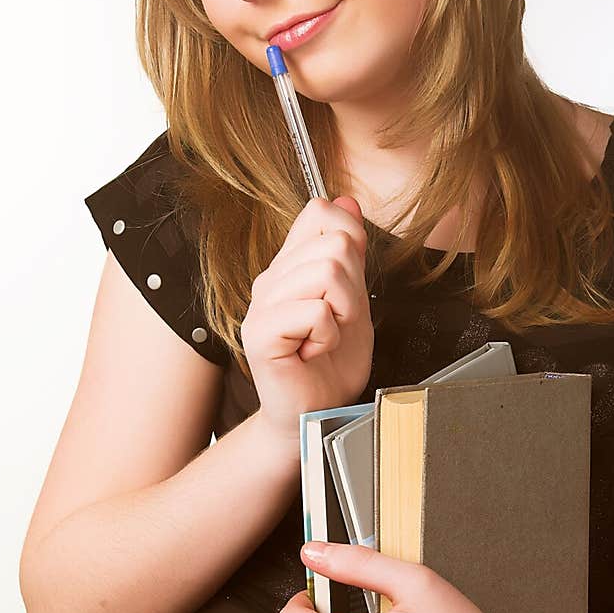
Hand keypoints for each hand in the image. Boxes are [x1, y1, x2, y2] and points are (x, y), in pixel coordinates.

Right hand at [241, 196, 373, 446]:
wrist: (317, 411)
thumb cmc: (332, 363)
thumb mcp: (355, 298)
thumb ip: (350, 252)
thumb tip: (347, 201)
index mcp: (290, 265)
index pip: (320, 213)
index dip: (350, 241)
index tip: (348, 286)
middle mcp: (270, 278)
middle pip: (335, 244)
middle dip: (353, 289)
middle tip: (336, 323)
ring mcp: (261, 303)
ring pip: (327, 272)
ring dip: (342, 313)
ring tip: (324, 337)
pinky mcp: (259, 332)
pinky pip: (315, 311)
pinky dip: (328, 336)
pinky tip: (313, 351)